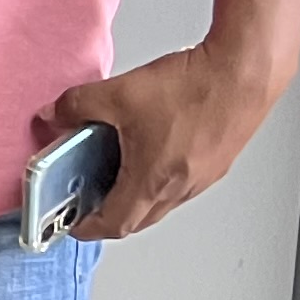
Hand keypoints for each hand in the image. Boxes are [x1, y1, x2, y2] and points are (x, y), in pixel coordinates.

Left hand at [47, 43, 280, 238]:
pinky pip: (182, 183)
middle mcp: (181, 187)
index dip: (88, 227)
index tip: (73, 224)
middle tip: (89, 200)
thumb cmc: (195, 87)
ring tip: (114, 171)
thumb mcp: (119, 93)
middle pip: (139, 220)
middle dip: (110, 215)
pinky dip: (159, 178)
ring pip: (162, 202)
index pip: (115, 224)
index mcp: (152, 181)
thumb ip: (77, 105)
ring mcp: (204, 177)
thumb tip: (54, 113)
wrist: (246, 71)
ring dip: (137, 196)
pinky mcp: (218, 161)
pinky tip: (150, 148)